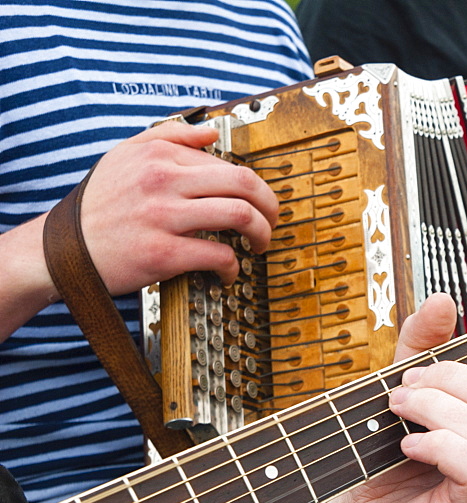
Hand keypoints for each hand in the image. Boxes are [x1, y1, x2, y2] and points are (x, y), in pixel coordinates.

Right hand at [79, 121, 277, 292]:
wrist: (62, 249)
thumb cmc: (100, 204)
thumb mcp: (125, 155)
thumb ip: (168, 136)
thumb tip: (211, 133)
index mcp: (159, 155)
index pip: (228, 163)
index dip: (253, 187)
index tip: (258, 204)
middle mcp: (163, 180)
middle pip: (244, 184)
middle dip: (270, 206)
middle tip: (272, 222)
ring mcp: (164, 216)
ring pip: (240, 215)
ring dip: (262, 233)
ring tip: (259, 245)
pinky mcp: (163, 252)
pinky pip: (218, 254)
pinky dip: (233, 267)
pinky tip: (228, 273)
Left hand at [307, 294, 466, 502]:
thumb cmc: (388, 468)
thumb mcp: (409, 395)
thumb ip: (425, 348)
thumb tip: (441, 301)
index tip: (435, 368)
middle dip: (453, 380)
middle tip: (406, 388)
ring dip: (435, 409)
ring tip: (399, 411)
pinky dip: (436, 444)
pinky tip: (407, 446)